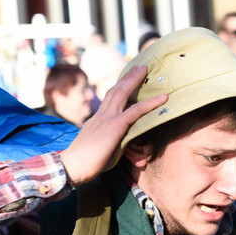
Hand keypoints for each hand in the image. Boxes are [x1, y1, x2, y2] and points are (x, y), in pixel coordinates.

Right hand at [59, 65, 166, 184]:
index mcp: (96, 120)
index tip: (125, 81)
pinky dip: (150, 103)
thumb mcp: (98, 150)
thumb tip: (118, 146)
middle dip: (127, 78)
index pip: (109, 101)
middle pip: (115, 91)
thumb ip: (108, 144)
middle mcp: (101, 115)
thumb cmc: (83, 164)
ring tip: (146, 70)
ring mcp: (107, 118)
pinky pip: (136, 111)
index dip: (118, 89)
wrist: (72, 166)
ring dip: (135, 80)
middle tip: (139, 68)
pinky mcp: (115, 126)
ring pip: (122, 93)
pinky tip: (163, 98)